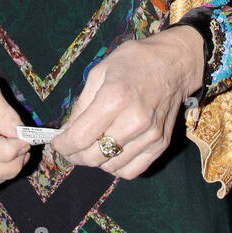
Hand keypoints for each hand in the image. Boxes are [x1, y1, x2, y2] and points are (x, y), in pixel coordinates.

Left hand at [50, 27, 204, 180]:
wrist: (174, 63)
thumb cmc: (135, 61)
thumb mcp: (99, 71)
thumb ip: (82, 104)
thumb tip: (68, 131)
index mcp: (114, 98)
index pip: (80, 137)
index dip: (62, 145)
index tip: (56, 143)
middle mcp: (134, 121)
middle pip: (93, 157)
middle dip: (74, 155)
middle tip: (70, 147)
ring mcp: (150, 136)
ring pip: (111, 167)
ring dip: (95, 161)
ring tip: (93, 145)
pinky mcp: (160, 144)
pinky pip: (132, 171)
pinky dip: (116, 167)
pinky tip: (112, 151)